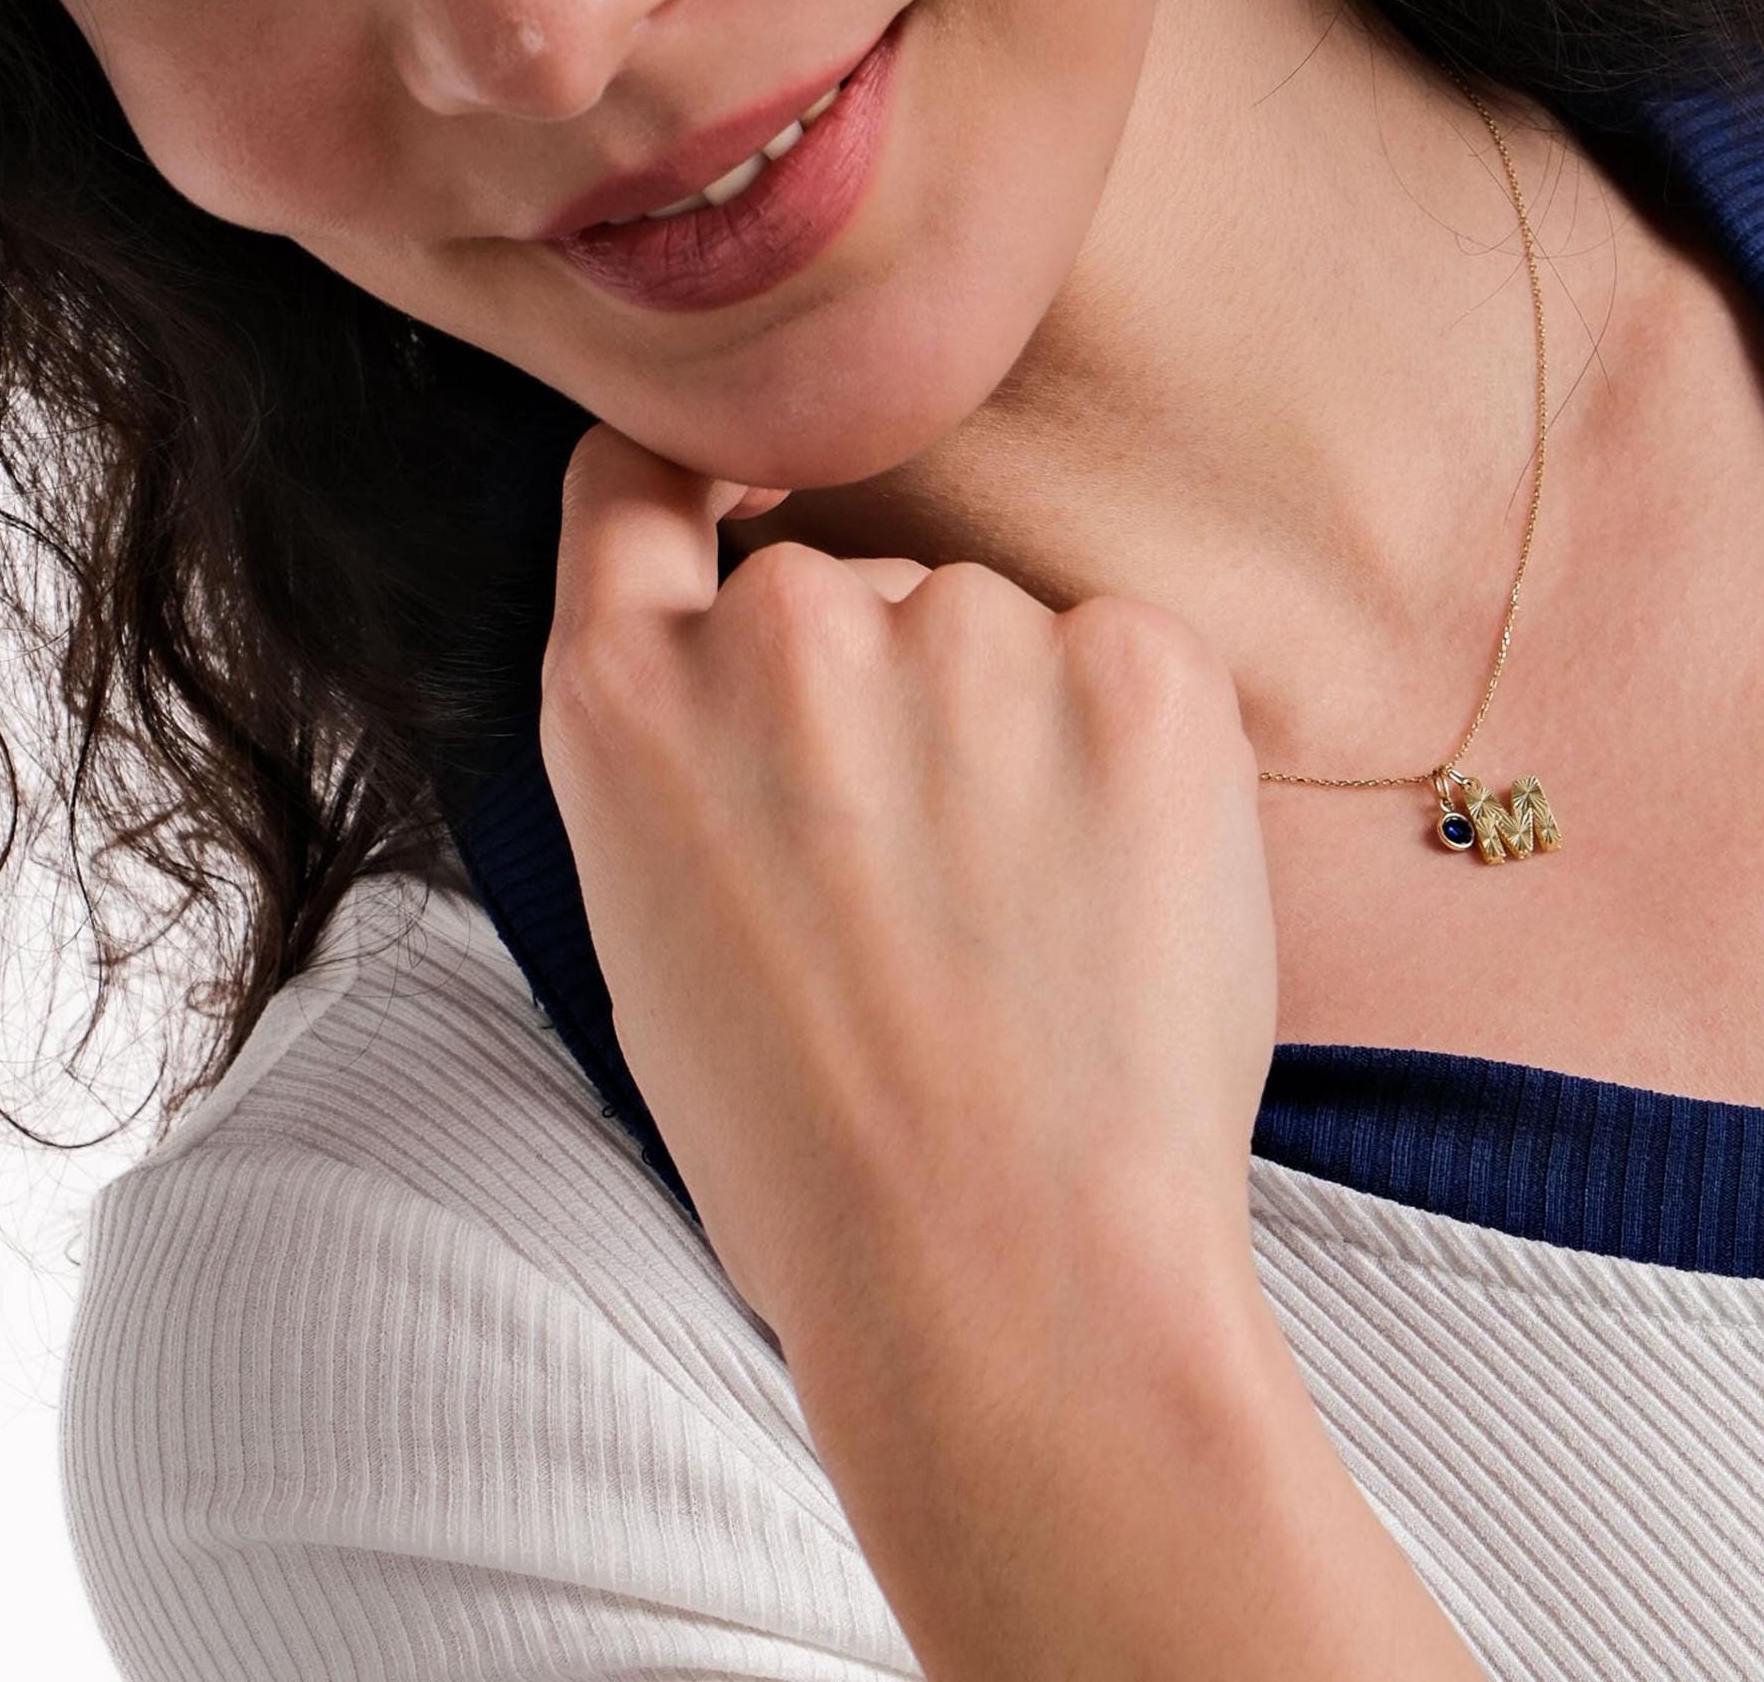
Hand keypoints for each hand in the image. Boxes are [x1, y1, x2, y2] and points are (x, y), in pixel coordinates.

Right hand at [537, 422, 1276, 1371]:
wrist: (1008, 1283)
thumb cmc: (819, 1154)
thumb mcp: (653, 929)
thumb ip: (685, 745)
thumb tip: (761, 632)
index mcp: (625, 694)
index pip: (636, 479)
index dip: (701, 479)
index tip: (754, 500)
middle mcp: (784, 625)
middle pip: (853, 580)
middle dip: (889, 688)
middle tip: (929, 877)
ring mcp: (966, 630)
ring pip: (997, 625)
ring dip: (1015, 722)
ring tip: (1028, 920)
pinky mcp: (1138, 661)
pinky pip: (1128, 658)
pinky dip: (1132, 753)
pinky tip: (1116, 899)